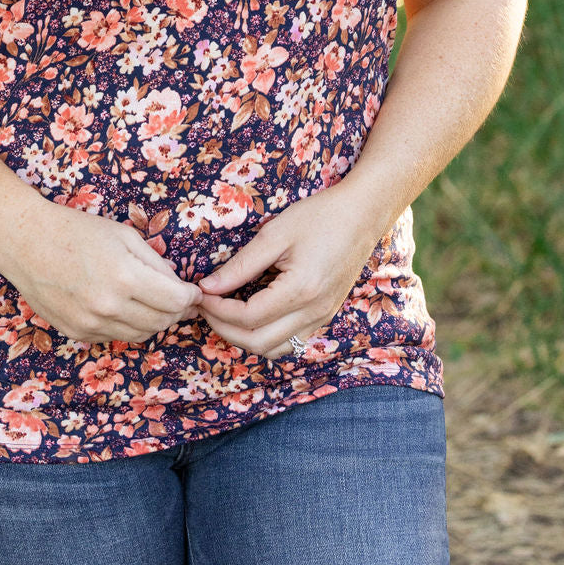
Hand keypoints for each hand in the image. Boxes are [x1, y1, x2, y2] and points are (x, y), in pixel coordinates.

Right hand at [0, 196, 203, 346]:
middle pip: (161, 322)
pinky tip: (127, 308)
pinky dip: (128, 326)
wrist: (25, 242)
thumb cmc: (76, 230)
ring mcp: (90, 324)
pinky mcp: (77, 333)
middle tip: (181, 300)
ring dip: (155, 322)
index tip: (194, 291)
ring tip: (157, 305)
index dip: (190, 297)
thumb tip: (176, 285)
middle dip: (177, 311)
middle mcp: (109, 307)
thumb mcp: (124, 235)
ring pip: (140, 335)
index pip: (175, 301)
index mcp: (124, 277)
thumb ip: (155, 263)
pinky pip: (114, 337)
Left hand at [195, 185, 383, 359]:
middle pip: (258, 342)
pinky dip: (266, 338)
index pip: (248, 317)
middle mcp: (314, 312)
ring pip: (274, 349)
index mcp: (301, 290)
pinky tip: (251, 317)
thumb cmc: (319, 217)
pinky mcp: (325, 316)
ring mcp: (322, 318)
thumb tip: (208, 286)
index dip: (218, 309)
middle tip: (205, 306)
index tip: (201, 294)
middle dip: (224, 328)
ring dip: (244, 338)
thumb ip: (240, 265)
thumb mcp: (274, 234)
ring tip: (224, 314)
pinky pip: (291, 342)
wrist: (362, 215)